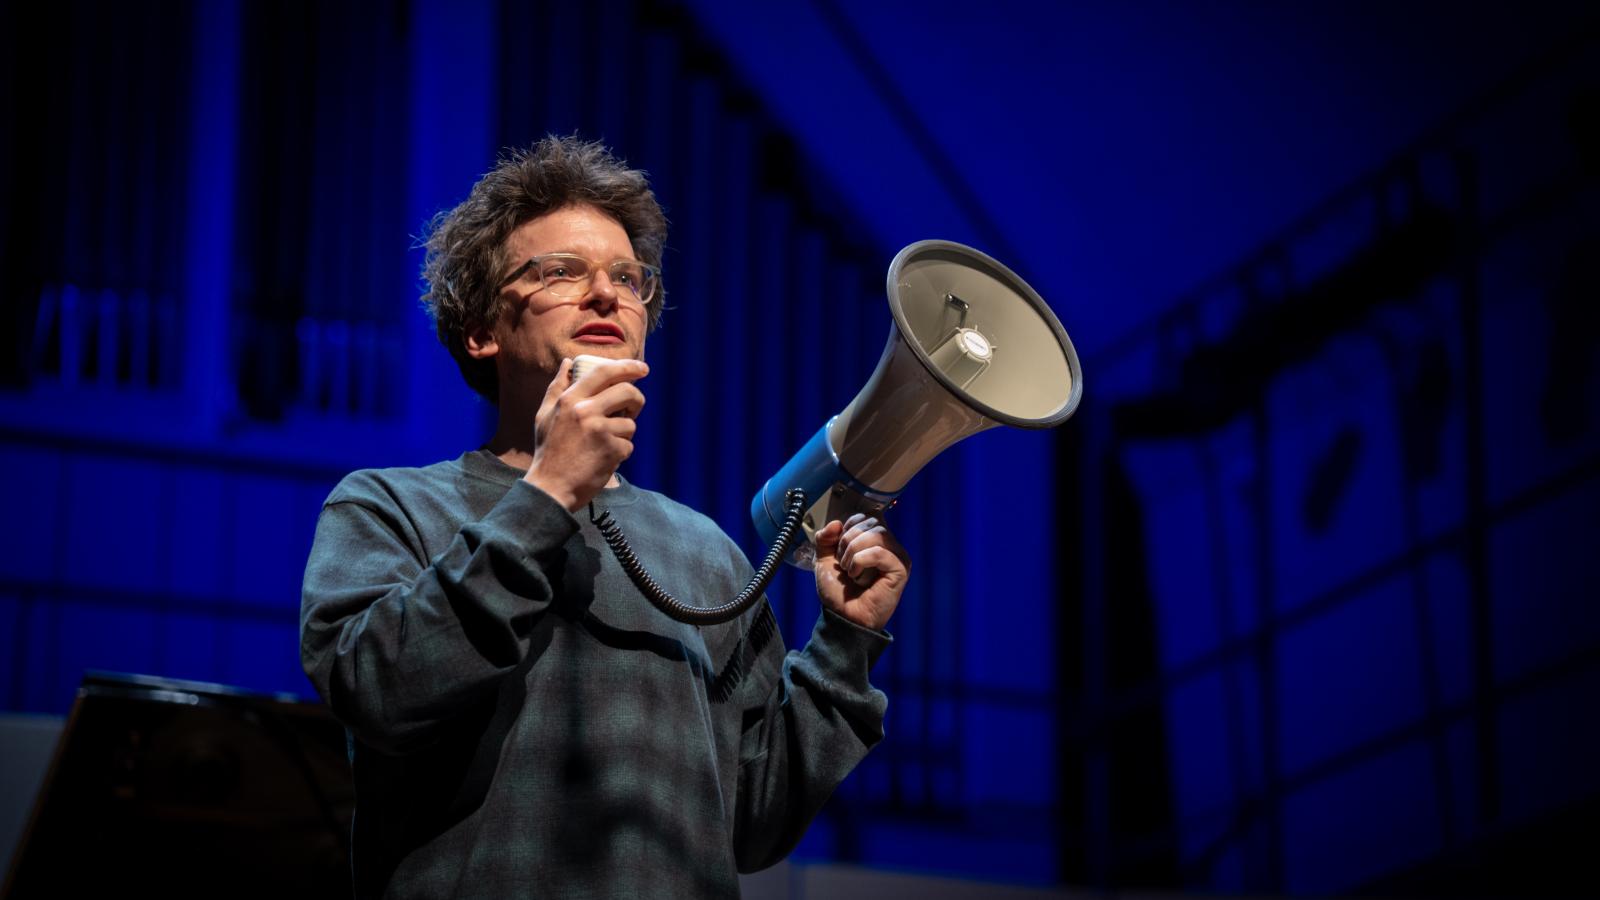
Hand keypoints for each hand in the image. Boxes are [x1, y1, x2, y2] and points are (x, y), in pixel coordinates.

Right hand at [524, 357, 647, 510]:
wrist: (551, 488)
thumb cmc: (548, 451)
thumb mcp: (545, 415)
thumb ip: (557, 387)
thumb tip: (568, 362)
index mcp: (569, 399)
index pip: (603, 372)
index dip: (627, 366)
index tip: (642, 368)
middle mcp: (585, 411)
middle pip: (628, 392)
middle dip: (637, 399)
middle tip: (634, 407)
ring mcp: (600, 431)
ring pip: (630, 423)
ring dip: (623, 433)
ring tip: (605, 444)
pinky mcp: (612, 450)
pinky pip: (628, 445)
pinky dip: (620, 453)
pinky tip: (604, 459)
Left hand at [813, 514, 909, 631]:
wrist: (843, 617)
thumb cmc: (839, 592)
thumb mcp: (824, 560)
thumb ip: (825, 538)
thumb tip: (836, 523)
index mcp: (874, 541)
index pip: (864, 517)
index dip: (846, 530)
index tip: (839, 551)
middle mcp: (889, 546)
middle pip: (870, 523)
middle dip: (848, 542)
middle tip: (843, 565)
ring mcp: (897, 557)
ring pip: (877, 534)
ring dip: (854, 552)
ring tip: (849, 570)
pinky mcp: (900, 569)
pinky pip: (879, 552)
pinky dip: (861, 562)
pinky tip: (857, 576)